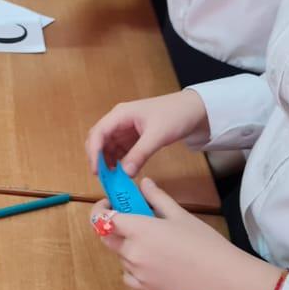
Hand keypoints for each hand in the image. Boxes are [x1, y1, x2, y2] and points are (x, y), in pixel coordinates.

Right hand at [86, 90, 210, 176]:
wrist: (194, 111)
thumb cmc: (175, 115)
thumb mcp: (157, 135)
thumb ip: (140, 154)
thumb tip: (124, 173)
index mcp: (120, 114)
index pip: (98, 133)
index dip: (93, 152)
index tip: (96, 170)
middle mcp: (119, 121)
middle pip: (99, 140)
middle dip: (98, 158)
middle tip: (103, 177)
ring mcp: (126, 129)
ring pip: (108, 147)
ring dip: (108, 161)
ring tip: (113, 178)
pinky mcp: (133, 137)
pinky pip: (120, 150)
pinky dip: (119, 162)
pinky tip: (122, 172)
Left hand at [91, 178, 283, 289]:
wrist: (222, 277)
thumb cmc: (204, 242)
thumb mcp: (180, 214)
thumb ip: (157, 198)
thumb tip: (144, 183)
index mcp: (139, 230)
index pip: (102, 219)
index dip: (100, 210)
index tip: (109, 205)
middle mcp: (132, 252)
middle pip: (106, 237)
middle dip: (112, 227)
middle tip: (130, 221)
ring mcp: (137, 272)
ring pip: (119, 256)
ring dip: (126, 246)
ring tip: (151, 241)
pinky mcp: (144, 289)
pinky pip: (127, 275)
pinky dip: (132, 267)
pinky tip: (151, 262)